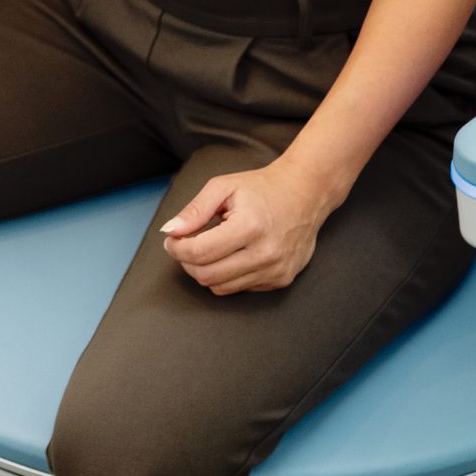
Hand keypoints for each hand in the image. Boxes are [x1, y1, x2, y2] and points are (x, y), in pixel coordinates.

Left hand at [160, 162, 340, 294]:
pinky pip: (240, 288)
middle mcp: (265, 254)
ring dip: (206, 271)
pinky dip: (227, 275)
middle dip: (187, 262)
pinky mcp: (280, 281)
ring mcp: (275, 271)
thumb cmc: (262, 188)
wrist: (305, 194)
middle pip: (207, 275)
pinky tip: (232, 254)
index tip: (172, 240)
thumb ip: (194, 210)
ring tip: (208, 248)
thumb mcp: (224, 187)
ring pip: (221, 287)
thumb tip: (170, 231)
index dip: (177, 248)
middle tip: (185, 244)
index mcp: (249, 227)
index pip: (199, 253)